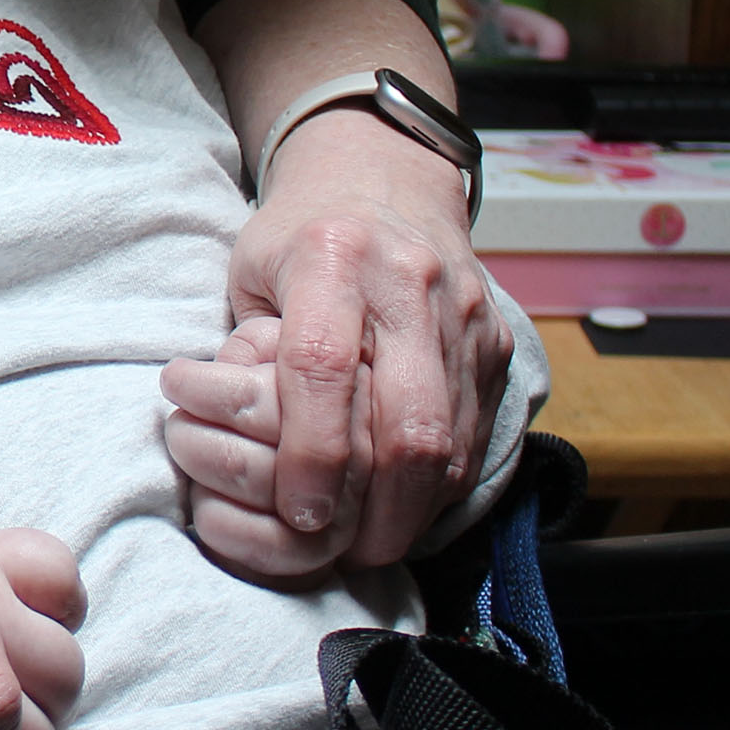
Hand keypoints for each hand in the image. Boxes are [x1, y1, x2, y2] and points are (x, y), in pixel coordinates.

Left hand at [179, 108, 509, 569]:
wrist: (383, 176)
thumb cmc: (298, 234)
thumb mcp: (249, 270)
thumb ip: (247, 349)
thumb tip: (235, 443)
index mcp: (334, 256)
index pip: (322, 370)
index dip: (310, 454)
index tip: (297, 512)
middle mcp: (410, 283)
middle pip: (407, 422)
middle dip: (375, 507)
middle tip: (343, 553)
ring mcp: (464, 314)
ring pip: (452, 438)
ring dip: (413, 510)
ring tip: (374, 548)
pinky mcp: (494, 340)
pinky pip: (476, 431)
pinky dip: (441, 484)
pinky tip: (408, 511)